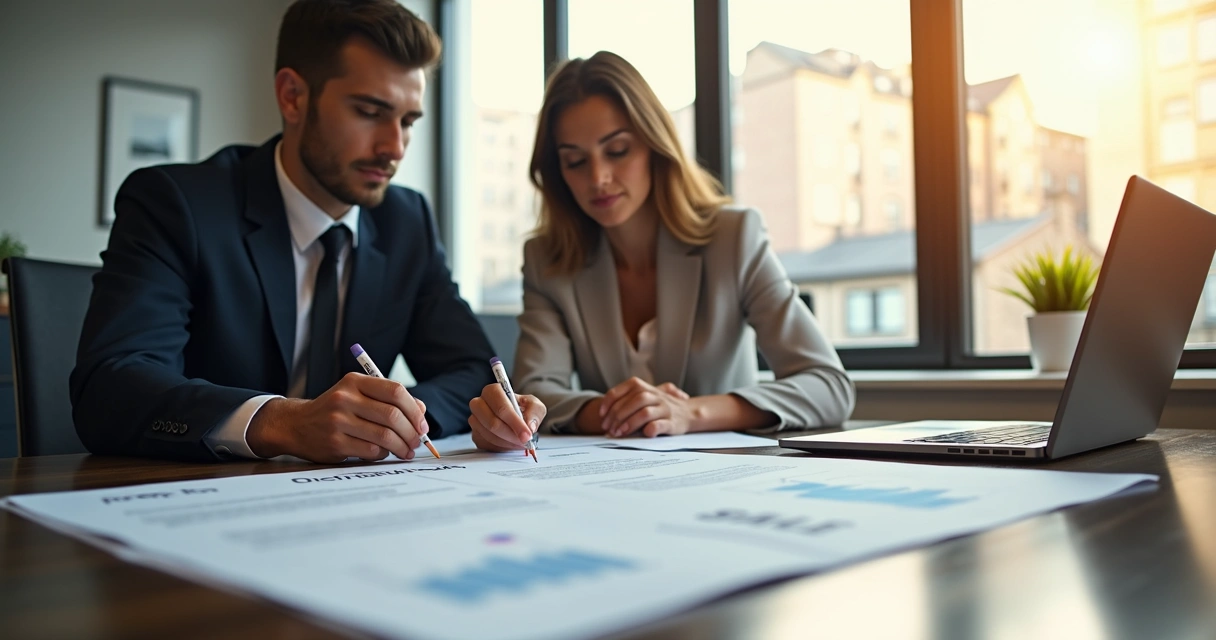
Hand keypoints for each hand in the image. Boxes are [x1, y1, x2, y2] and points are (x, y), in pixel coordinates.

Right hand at [247, 372, 428, 462]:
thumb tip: (421, 411)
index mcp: (355, 382)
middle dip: (412, 432)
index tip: (423, 424)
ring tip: (406, 451)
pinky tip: (383, 453)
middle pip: (392, 415)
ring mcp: (338, 421)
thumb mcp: (358, 396)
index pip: (395, 391)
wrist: (296, 425)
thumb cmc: (336, 410)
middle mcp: (345, 398)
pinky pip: (371, 451)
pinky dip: (383, 454)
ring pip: (384, 436)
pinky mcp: (334, 443)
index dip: (414, 409)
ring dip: (401, 446)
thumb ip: (388, 400)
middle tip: (418, 442)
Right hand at [469, 383, 545, 451]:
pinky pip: (487, 445)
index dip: (514, 422)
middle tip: (525, 440)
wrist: (515, 419)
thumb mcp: (535, 406)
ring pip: (490, 436)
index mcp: (492, 391)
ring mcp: (475, 420)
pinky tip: (511, 444)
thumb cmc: (523, 409)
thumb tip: (529, 426)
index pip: (500, 407)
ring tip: (521, 442)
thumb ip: (535, 412)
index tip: (526, 433)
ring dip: (508, 442)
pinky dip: (502, 447)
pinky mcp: (476, 435)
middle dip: (511, 434)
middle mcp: (479, 404)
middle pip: (492, 423)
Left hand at [599, 377, 694, 437]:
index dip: (608, 403)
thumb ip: (626, 402)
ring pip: (644, 412)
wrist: (689, 412)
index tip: (601, 415)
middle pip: (633, 401)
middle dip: (617, 416)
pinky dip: (650, 429)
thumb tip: (605, 418)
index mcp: (643, 387)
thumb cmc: (659, 407)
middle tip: (608, 429)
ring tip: (620, 433)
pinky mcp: (672, 422)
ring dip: (629, 423)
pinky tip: (642, 434)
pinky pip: (659, 424)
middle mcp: (654, 395)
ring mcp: (664, 408)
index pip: (621, 391)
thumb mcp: (643, 398)